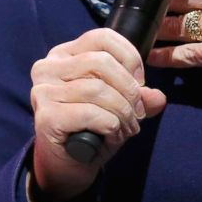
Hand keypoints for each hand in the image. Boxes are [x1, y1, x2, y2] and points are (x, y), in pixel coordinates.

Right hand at [28, 28, 167, 201]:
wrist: (68, 164)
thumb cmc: (92, 126)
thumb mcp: (120, 103)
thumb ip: (139, 95)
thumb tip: (158, 98)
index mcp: (65, 54)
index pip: (103, 37)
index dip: (129, 57)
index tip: (140, 81)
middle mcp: (48, 67)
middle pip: (102, 62)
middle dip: (129, 89)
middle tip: (138, 111)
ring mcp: (43, 91)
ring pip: (97, 88)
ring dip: (122, 111)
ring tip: (129, 126)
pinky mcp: (45, 116)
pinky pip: (89, 113)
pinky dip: (110, 124)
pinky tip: (113, 134)